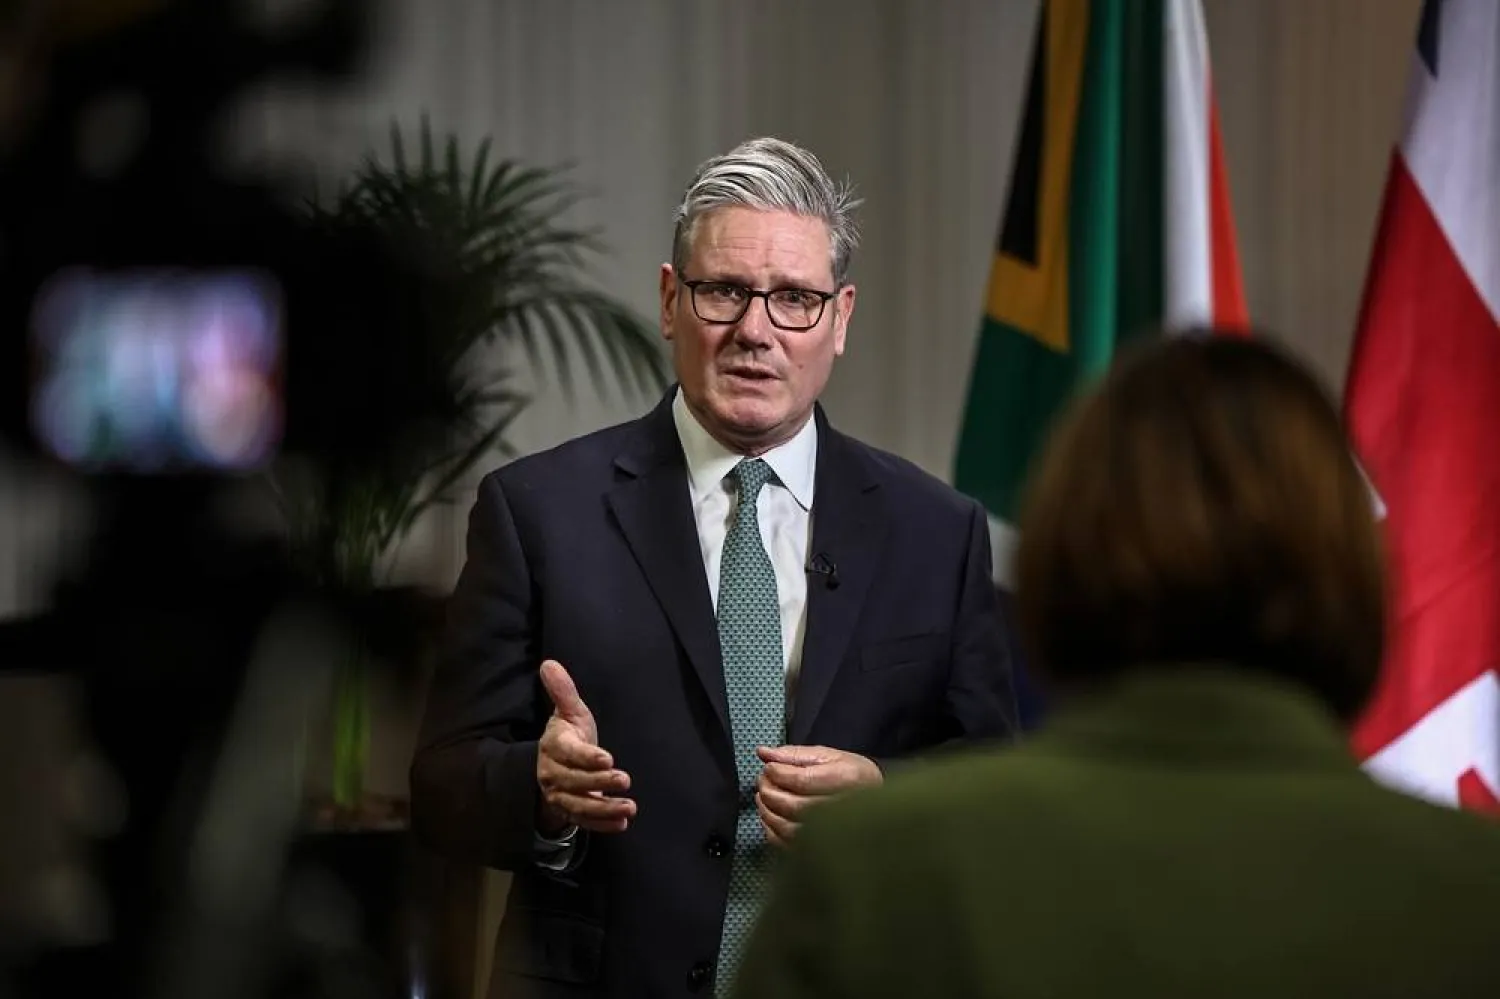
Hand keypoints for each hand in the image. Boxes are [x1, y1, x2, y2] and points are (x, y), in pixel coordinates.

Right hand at [536, 660, 635, 833]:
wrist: (555, 763)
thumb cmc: (568, 734)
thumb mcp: (569, 712)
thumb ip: (563, 691)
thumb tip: (549, 663)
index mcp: (553, 746)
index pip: (568, 753)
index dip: (586, 758)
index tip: (608, 759)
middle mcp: (552, 773)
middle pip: (574, 782)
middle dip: (599, 783)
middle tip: (625, 780)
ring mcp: (559, 795)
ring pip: (579, 806)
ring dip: (604, 809)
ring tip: (630, 807)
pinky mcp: (568, 811)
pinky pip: (583, 821)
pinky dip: (602, 824)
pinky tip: (622, 823)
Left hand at [754, 745, 881, 847]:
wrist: (878, 804)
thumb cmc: (853, 777)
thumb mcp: (829, 756)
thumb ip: (794, 754)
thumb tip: (763, 753)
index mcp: (847, 779)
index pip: (802, 781)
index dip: (778, 773)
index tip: (769, 767)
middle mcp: (843, 809)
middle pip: (794, 806)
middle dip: (770, 792)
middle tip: (763, 781)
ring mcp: (834, 834)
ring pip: (788, 828)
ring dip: (767, 811)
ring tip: (765, 797)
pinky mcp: (823, 850)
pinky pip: (788, 845)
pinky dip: (771, 831)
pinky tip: (771, 816)